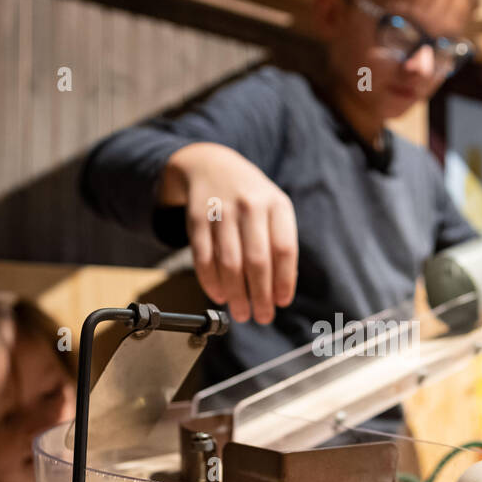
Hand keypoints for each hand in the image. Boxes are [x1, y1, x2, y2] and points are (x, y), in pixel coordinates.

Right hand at [161, 142, 296, 323]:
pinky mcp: (196, 218)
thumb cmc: (251, 198)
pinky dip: (211, 282)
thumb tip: (280, 291)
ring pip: (229, 263)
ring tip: (241, 312)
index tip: (281, 303)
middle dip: (260, 295)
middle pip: (257, 261)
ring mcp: (221, 210)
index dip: (284, 281)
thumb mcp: (274, 210)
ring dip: (236, 294)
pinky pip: (204, 258)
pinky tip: (219, 295)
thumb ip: (280, 244)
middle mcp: (250, 205)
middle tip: (261, 317)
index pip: (284, 250)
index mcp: (277, 205)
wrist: (211, 164)